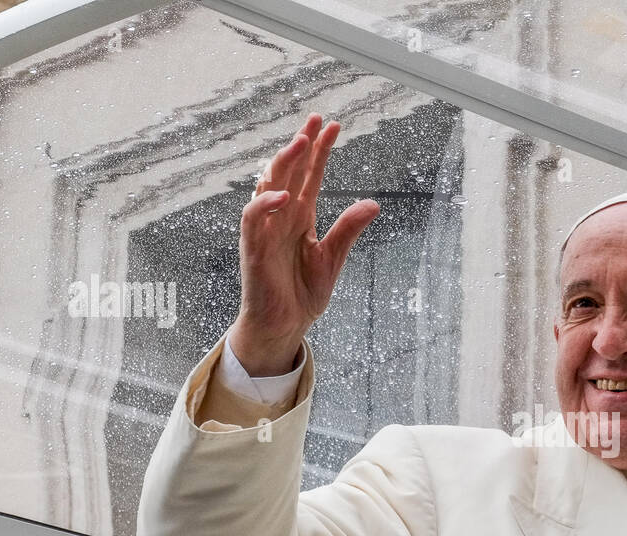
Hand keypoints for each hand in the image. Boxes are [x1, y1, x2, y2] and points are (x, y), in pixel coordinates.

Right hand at [231, 113, 379, 376]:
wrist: (285, 325)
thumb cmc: (304, 293)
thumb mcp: (333, 258)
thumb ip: (348, 229)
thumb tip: (373, 204)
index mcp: (301, 217)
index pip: (311, 176)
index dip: (320, 151)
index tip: (333, 125)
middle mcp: (282, 217)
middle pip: (289, 172)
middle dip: (301, 145)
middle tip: (315, 120)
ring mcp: (266, 230)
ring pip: (268, 186)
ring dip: (283, 164)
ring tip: (301, 143)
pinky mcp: (254, 249)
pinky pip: (253, 219)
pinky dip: (265, 204)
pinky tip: (284, 194)